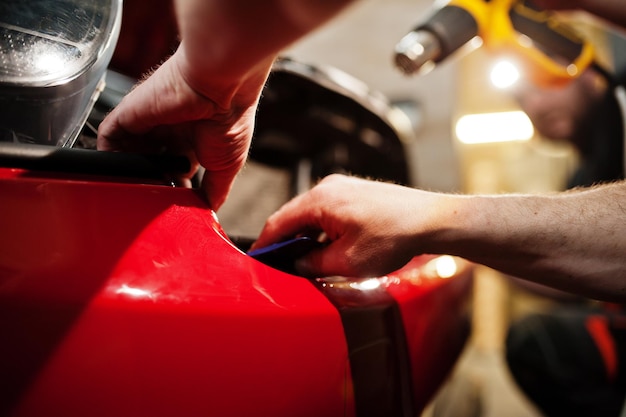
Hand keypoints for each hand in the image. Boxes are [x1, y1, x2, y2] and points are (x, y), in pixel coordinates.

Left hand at [97, 48, 267, 209]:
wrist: (220, 87)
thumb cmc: (230, 118)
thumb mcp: (228, 164)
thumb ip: (217, 189)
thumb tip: (211, 211)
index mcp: (193, 137)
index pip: (175, 167)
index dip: (174, 186)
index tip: (177, 203)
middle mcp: (168, 128)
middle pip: (150, 161)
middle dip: (152, 182)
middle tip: (156, 200)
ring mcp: (148, 121)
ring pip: (127, 152)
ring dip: (129, 172)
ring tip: (135, 191)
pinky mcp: (130, 114)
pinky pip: (108, 138)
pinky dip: (107, 157)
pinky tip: (115, 174)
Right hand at [253, 174, 436, 276]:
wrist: (431, 220)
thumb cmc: (394, 236)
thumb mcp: (347, 262)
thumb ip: (314, 264)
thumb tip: (299, 264)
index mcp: (320, 200)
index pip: (279, 222)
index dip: (265, 244)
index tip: (256, 260)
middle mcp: (328, 187)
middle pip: (294, 216)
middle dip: (286, 241)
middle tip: (280, 265)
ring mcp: (344, 187)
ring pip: (311, 214)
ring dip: (307, 236)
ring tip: (309, 261)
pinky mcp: (356, 192)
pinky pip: (328, 211)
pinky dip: (322, 229)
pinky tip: (330, 248)